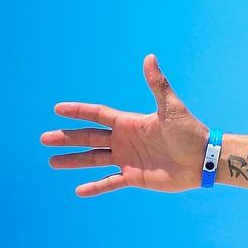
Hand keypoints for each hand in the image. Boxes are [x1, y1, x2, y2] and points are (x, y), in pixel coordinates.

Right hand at [42, 56, 208, 196]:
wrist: (203, 159)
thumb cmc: (189, 131)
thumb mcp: (171, 108)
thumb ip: (157, 85)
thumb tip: (149, 57)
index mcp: (130, 123)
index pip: (98, 115)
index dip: (79, 111)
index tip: (57, 109)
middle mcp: (125, 140)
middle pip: (89, 137)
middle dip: (67, 138)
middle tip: (44, 139)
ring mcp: (128, 159)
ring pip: (94, 159)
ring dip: (73, 161)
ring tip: (52, 161)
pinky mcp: (135, 177)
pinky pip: (110, 183)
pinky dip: (95, 187)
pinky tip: (79, 190)